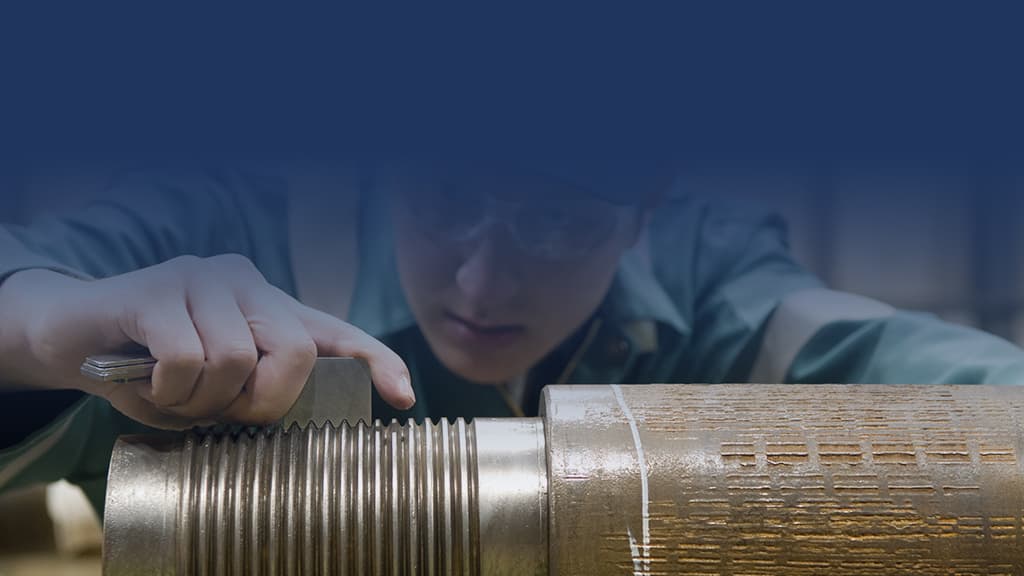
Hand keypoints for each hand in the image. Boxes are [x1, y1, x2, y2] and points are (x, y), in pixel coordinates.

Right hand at [0, 255, 413, 428]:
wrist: (73, 335)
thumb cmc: (151, 366)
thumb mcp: (212, 387)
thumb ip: (252, 392)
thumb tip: (291, 417)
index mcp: (268, 305)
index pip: (336, 332)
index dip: (376, 361)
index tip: (404, 397)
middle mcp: (245, 280)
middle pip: (293, 350)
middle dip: (261, 401)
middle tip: (220, 411)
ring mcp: (202, 276)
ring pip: (234, 359)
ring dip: (200, 399)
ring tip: (175, 393)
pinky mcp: (158, 287)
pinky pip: (186, 355)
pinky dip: (170, 387)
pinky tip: (151, 381)